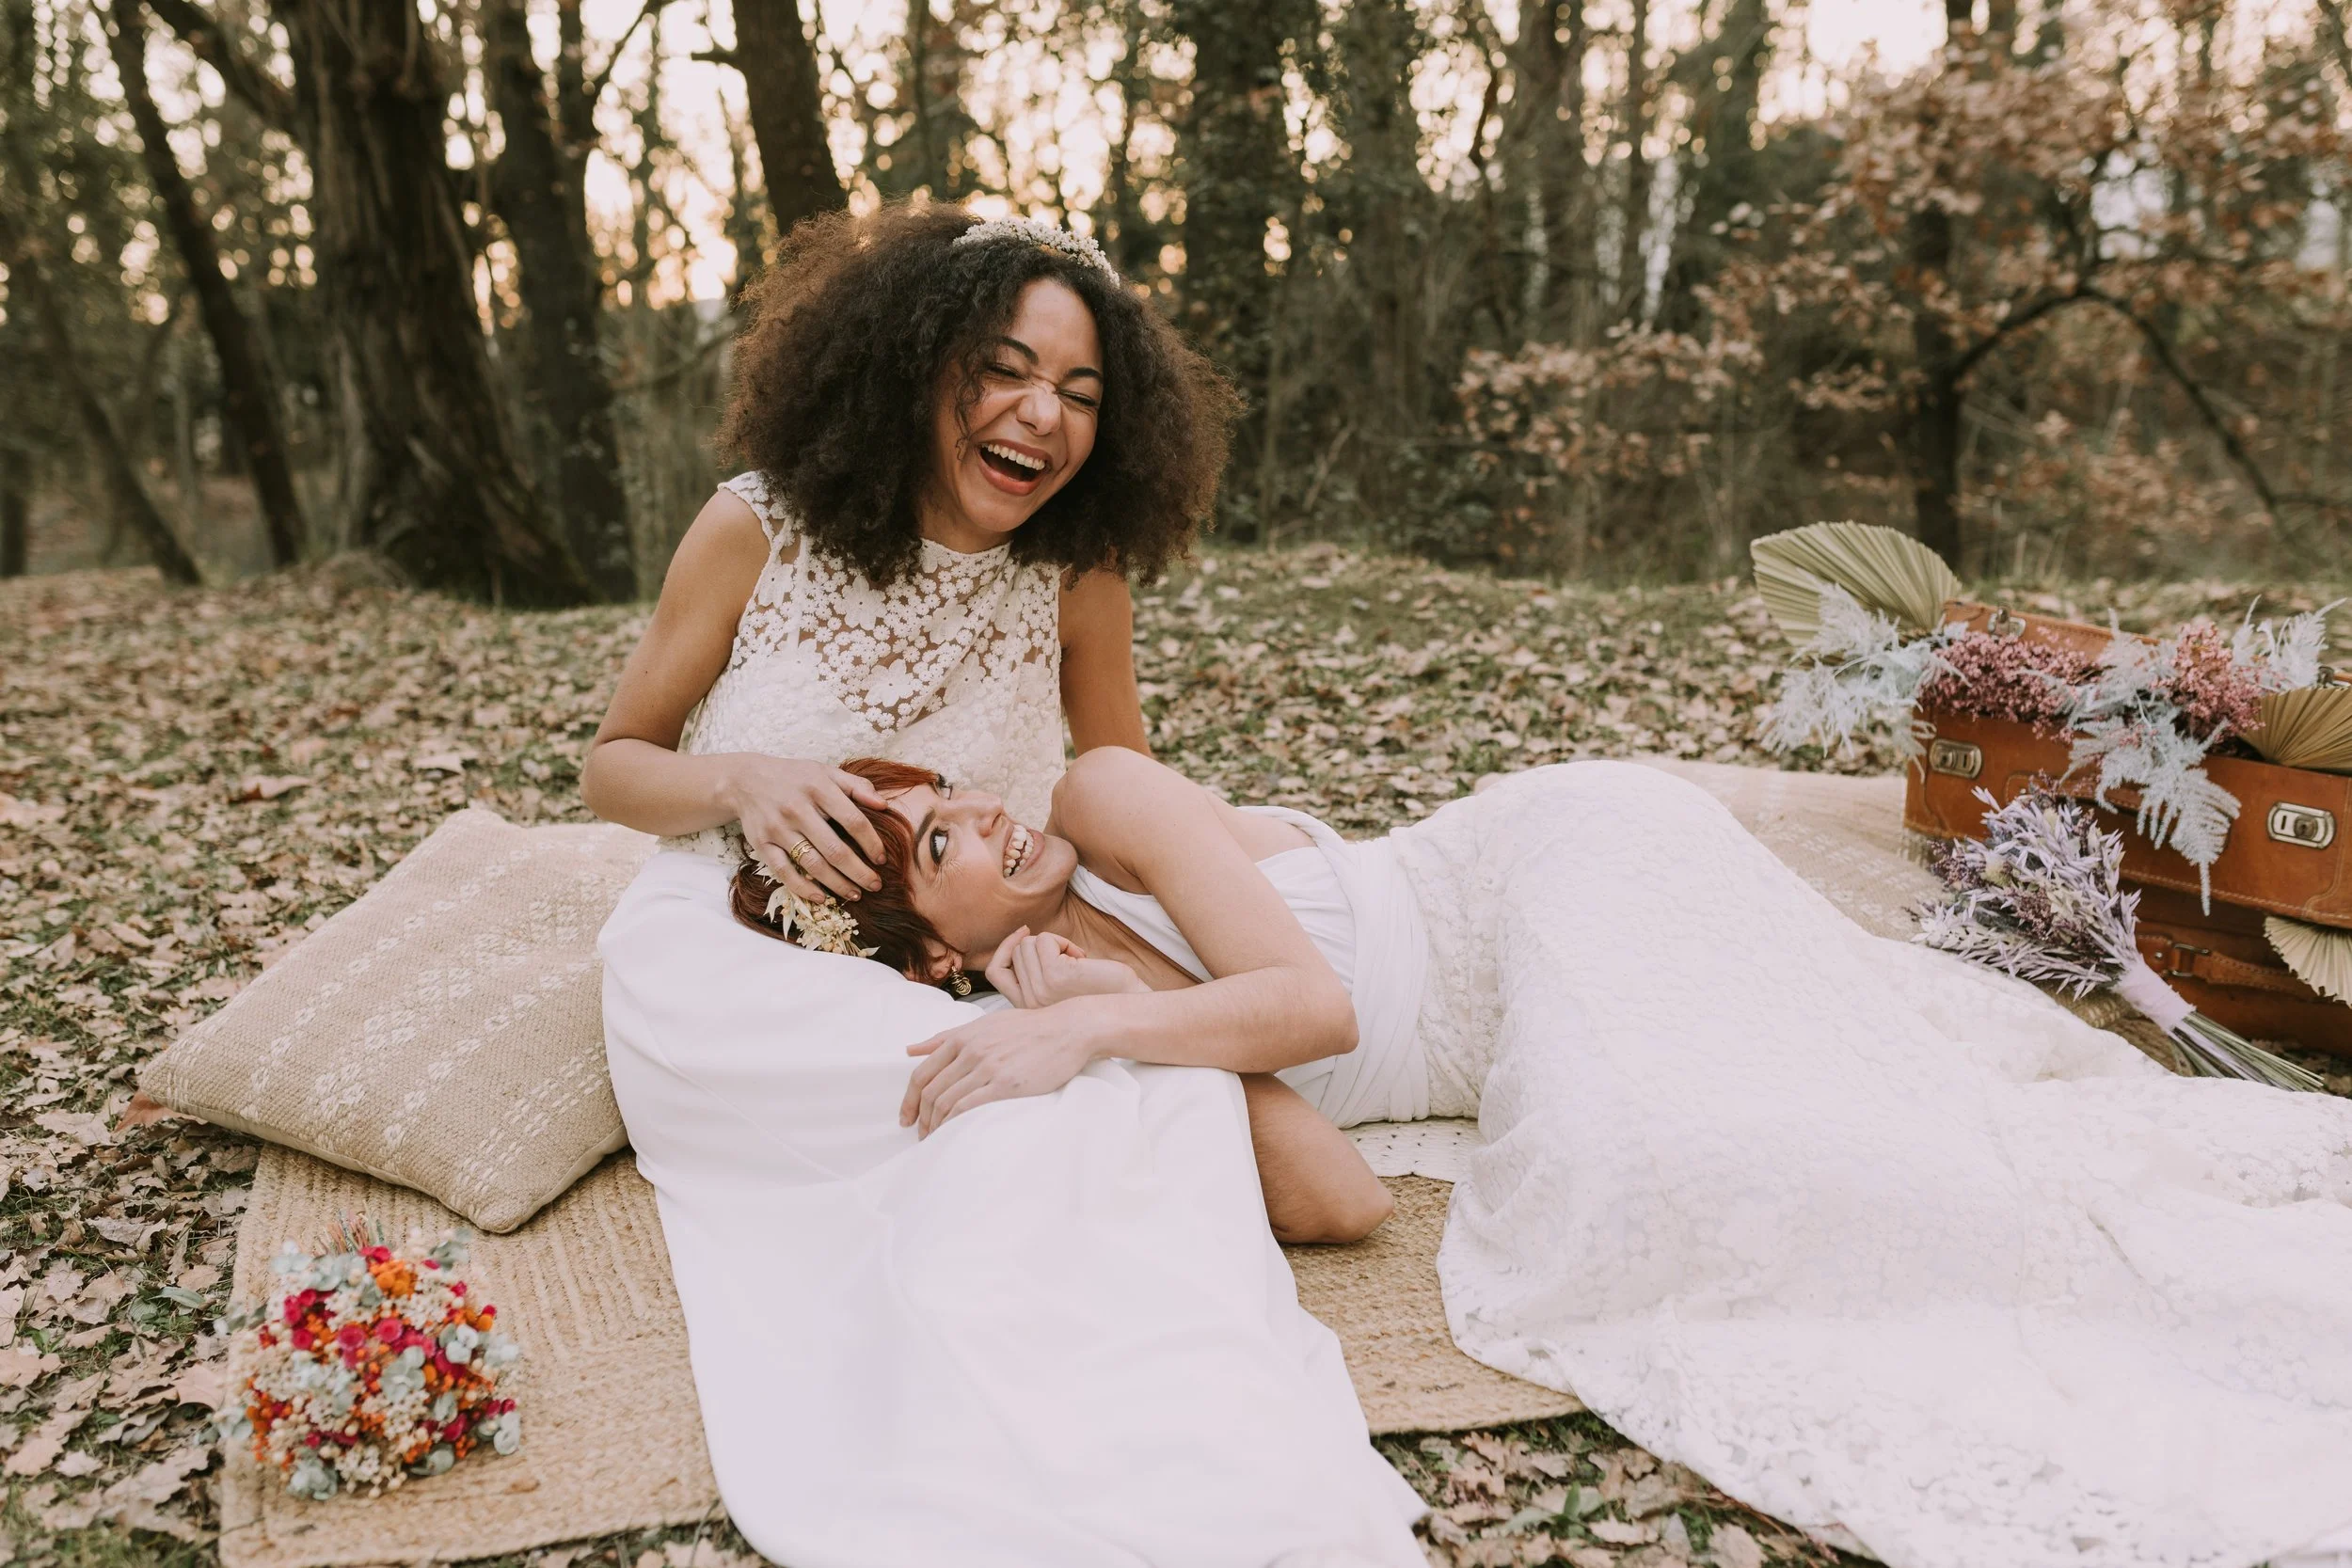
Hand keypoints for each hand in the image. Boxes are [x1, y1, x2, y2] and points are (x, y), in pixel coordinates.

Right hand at [725, 756, 888, 903]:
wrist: (745, 780)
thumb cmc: (795, 778)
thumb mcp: (826, 772)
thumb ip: (857, 785)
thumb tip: (884, 805)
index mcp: (818, 788)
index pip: (853, 821)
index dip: (871, 843)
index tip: (882, 859)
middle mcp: (797, 809)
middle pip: (835, 849)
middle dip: (859, 872)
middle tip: (876, 885)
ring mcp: (778, 828)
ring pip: (812, 864)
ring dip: (837, 884)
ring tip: (855, 894)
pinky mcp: (762, 844)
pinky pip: (784, 872)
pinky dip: (803, 888)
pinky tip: (822, 897)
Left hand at [900, 1001, 1108, 1136]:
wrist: (1067, 1030)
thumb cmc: (1028, 1028)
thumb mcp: (983, 1025)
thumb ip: (946, 1037)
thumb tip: (910, 1049)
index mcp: (962, 1038)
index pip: (922, 1074)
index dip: (909, 1100)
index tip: (906, 1117)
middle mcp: (970, 1051)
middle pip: (931, 1092)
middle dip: (921, 1118)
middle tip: (921, 1135)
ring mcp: (987, 1068)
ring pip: (947, 1102)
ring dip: (936, 1126)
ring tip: (936, 1139)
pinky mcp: (1006, 1084)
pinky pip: (969, 1108)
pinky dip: (955, 1124)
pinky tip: (954, 1135)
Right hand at [984, 926, 1148, 1008]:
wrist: (1128, 1004)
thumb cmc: (1099, 993)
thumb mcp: (1056, 988)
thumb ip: (1034, 974)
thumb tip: (1021, 938)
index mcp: (1026, 1008)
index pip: (995, 972)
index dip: (1004, 948)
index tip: (1024, 933)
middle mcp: (1028, 1003)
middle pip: (1016, 951)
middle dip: (1042, 945)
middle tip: (1070, 960)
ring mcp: (1040, 990)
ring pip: (1028, 944)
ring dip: (1055, 942)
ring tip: (1076, 961)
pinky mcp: (1054, 976)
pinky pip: (1044, 940)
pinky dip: (1064, 941)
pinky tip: (1081, 958)